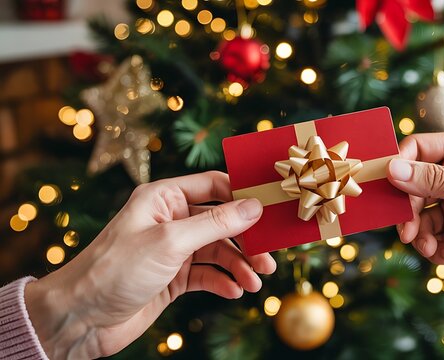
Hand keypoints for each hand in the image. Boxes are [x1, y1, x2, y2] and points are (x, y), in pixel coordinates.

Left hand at [24, 171, 275, 358]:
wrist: (80, 319)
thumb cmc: (114, 270)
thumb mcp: (170, 242)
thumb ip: (215, 224)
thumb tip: (254, 207)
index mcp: (164, 198)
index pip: (214, 185)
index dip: (244, 194)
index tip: (271, 208)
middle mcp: (171, 220)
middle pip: (223, 222)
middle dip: (247, 240)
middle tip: (268, 259)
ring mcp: (173, 250)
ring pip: (219, 251)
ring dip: (240, 266)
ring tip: (255, 282)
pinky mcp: (174, 277)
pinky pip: (209, 274)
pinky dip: (224, 281)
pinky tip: (235, 291)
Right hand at [387, 129, 443, 292]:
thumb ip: (437, 181)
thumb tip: (393, 170)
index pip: (417, 149)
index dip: (397, 166)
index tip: (383, 189)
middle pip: (411, 187)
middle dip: (407, 210)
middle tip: (408, 232)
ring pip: (418, 217)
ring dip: (419, 235)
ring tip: (432, 250)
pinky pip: (432, 240)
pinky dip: (435, 250)